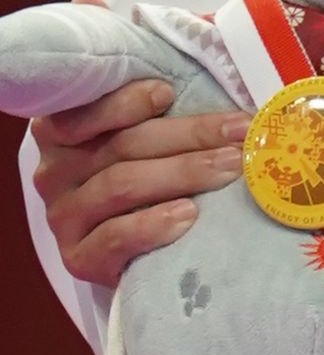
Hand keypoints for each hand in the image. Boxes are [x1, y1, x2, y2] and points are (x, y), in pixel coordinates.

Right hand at [30, 80, 244, 283]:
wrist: (137, 261)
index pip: (86, 110)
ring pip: (122, 185)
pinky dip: (154, 224)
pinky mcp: (79, 259)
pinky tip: (189, 215)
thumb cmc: (146, 188)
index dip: (126, 101)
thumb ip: (155, 121)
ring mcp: (64, 218)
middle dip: (188, 135)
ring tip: (230, 168)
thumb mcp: (142, 147)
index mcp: (60, 134)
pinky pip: (115, 237)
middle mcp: (53, 173)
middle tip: (238, 133)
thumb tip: (215, 105)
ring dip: (183, 173)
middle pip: (122, 146)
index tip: (169, 93)